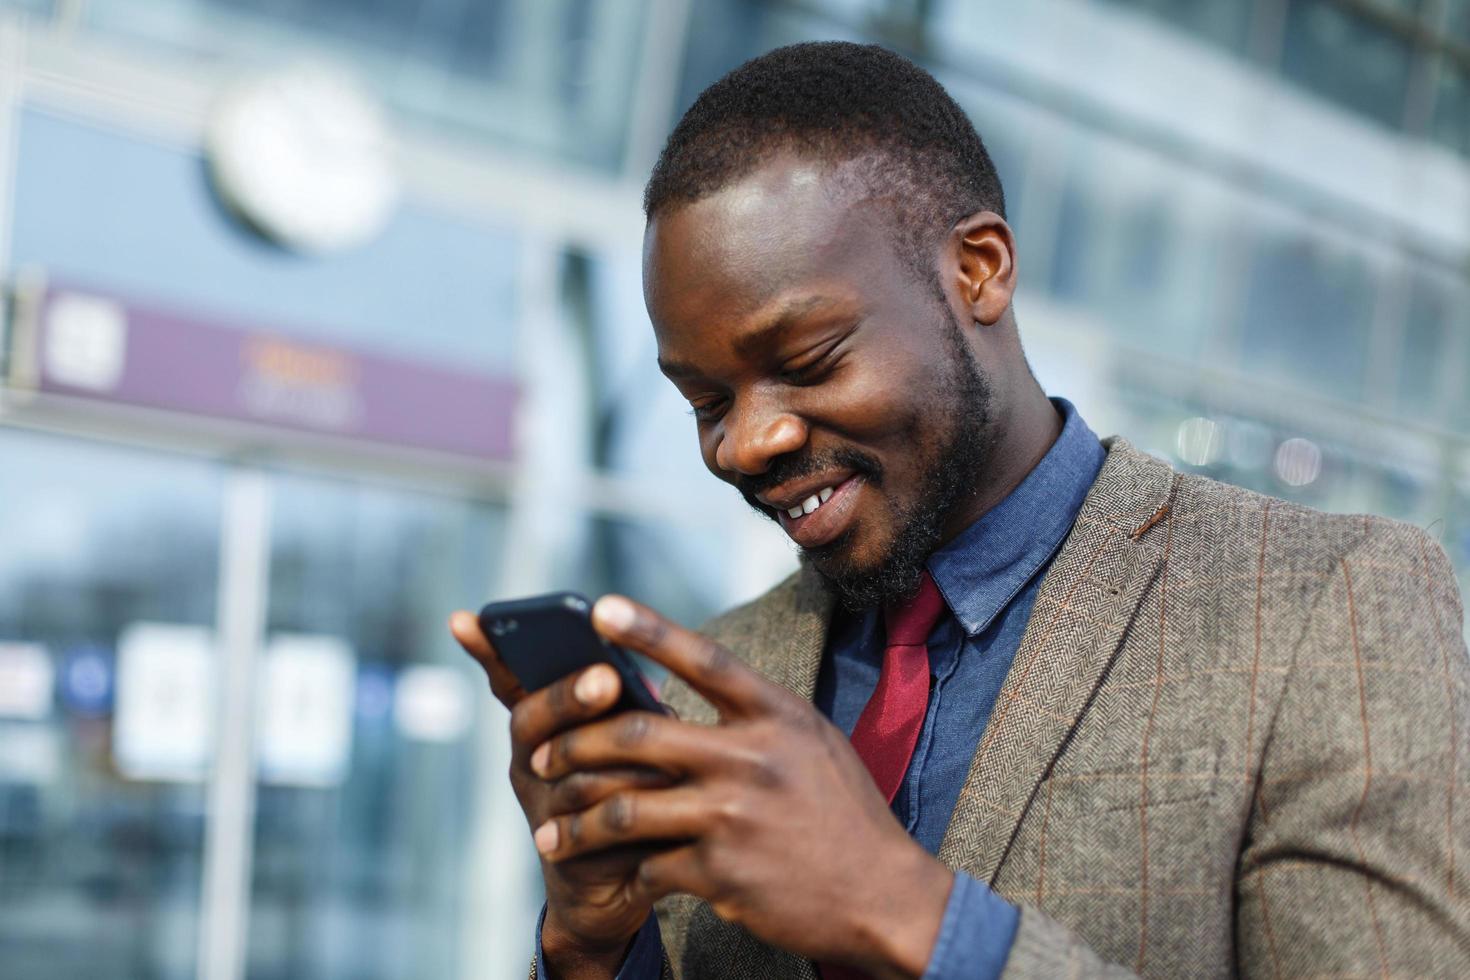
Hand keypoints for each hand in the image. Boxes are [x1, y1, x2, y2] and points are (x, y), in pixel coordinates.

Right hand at [449, 611, 672, 979]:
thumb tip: (653, 691)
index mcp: (543, 727)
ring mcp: (540, 805)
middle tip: (606, 676)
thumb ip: (631, 712)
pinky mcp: (563, 848)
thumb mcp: (633, 741)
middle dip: (569, 696)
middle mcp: (529, 761)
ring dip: (621, 756)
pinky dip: (636, 804)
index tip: (465, 618)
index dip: (488, 651)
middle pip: (533, 720)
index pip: (510, 680)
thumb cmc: (633, 794)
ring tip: (665, 745)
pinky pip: (594, 820)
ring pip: (571, 771)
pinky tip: (671, 795)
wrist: (620, 886)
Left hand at [524, 596, 954, 979]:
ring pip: (625, 808)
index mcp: (777, 716)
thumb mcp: (811, 744)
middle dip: (575, 746)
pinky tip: (618, 879)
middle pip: (637, 735)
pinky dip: (628, 872)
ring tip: (549, 833)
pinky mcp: (722, 872)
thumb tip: (686, 696)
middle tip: (540, 756)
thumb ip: (754, 719)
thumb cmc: (841, 814)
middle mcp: (753, 758)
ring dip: (578, 823)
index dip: (649, 630)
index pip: (704, 659)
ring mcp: (734, 816)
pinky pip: (649, 865)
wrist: (883, 897)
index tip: (599, 607)